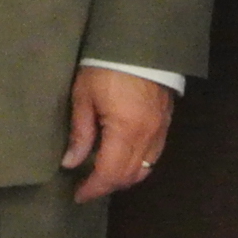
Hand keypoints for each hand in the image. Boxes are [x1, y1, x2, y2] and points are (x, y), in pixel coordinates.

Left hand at [62, 66, 174, 201]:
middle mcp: (148, 136)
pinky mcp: (166, 123)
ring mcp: (161, 130)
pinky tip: (121, 159)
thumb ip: (80, 133)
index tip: (78, 195)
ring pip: (145, 168)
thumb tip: (71, 163)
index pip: (110, 173)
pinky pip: (154, 155)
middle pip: (129, 175)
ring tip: (102, 176)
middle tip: (86, 187)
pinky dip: (138, 164)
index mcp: (126, 131)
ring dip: (124, 177)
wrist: (139, 42)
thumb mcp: (83, 96)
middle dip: (107, 186)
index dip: (93, 188)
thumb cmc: (105, 67)